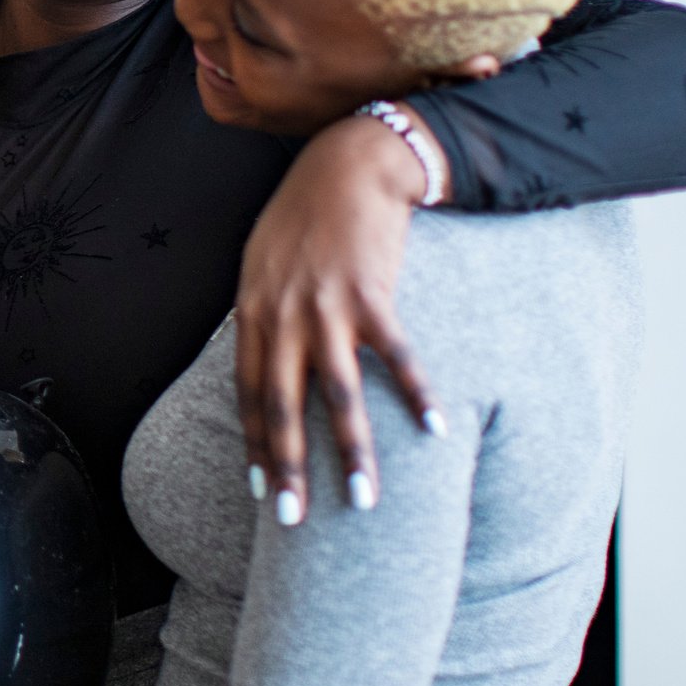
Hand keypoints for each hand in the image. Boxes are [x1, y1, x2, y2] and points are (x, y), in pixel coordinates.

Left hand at [233, 113, 445, 526]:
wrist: (348, 165)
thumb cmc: (305, 216)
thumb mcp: (262, 263)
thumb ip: (261, 315)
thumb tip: (262, 362)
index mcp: (253, 311)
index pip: (249, 394)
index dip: (254, 445)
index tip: (260, 491)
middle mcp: (283, 315)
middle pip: (283, 406)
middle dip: (288, 468)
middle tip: (294, 520)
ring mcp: (326, 306)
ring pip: (337, 394)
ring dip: (352, 450)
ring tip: (365, 499)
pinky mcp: (372, 293)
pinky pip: (396, 356)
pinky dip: (416, 394)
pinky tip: (436, 430)